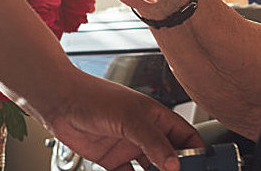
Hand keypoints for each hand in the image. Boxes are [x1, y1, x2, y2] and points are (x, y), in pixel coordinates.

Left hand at [36, 73, 203, 170]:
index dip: (196, 153)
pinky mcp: (112, 160)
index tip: (200, 169)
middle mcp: (146, 133)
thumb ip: (153, 142)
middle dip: (178, 170)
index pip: (187, 138)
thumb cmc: (94, 97)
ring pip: (152, 170)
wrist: (60, 103)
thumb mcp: (130, 118)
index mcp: (157, 117)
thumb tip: (174, 164)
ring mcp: (130, 147)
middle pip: (171, 157)